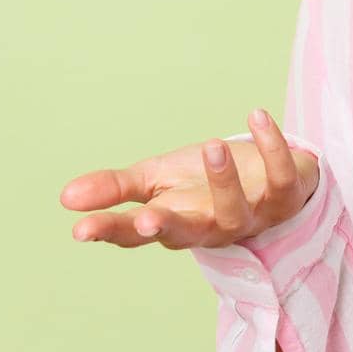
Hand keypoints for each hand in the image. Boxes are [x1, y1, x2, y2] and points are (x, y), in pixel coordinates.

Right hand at [59, 107, 319, 249]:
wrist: (269, 175)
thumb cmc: (204, 182)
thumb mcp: (157, 179)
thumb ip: (115, 188)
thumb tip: (66, 196)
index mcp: (173, 222)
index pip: (135, 234)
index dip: (111, 231)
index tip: (80, 229)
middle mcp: (211, 227)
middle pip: (185, 234)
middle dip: (166, 228)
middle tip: (147, 218)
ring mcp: (251, 215)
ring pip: (236, 210)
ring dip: (224, 180)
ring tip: (211, 146)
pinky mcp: (286, 196)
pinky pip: (281, 175)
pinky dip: (272, 147)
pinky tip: (257, 117)